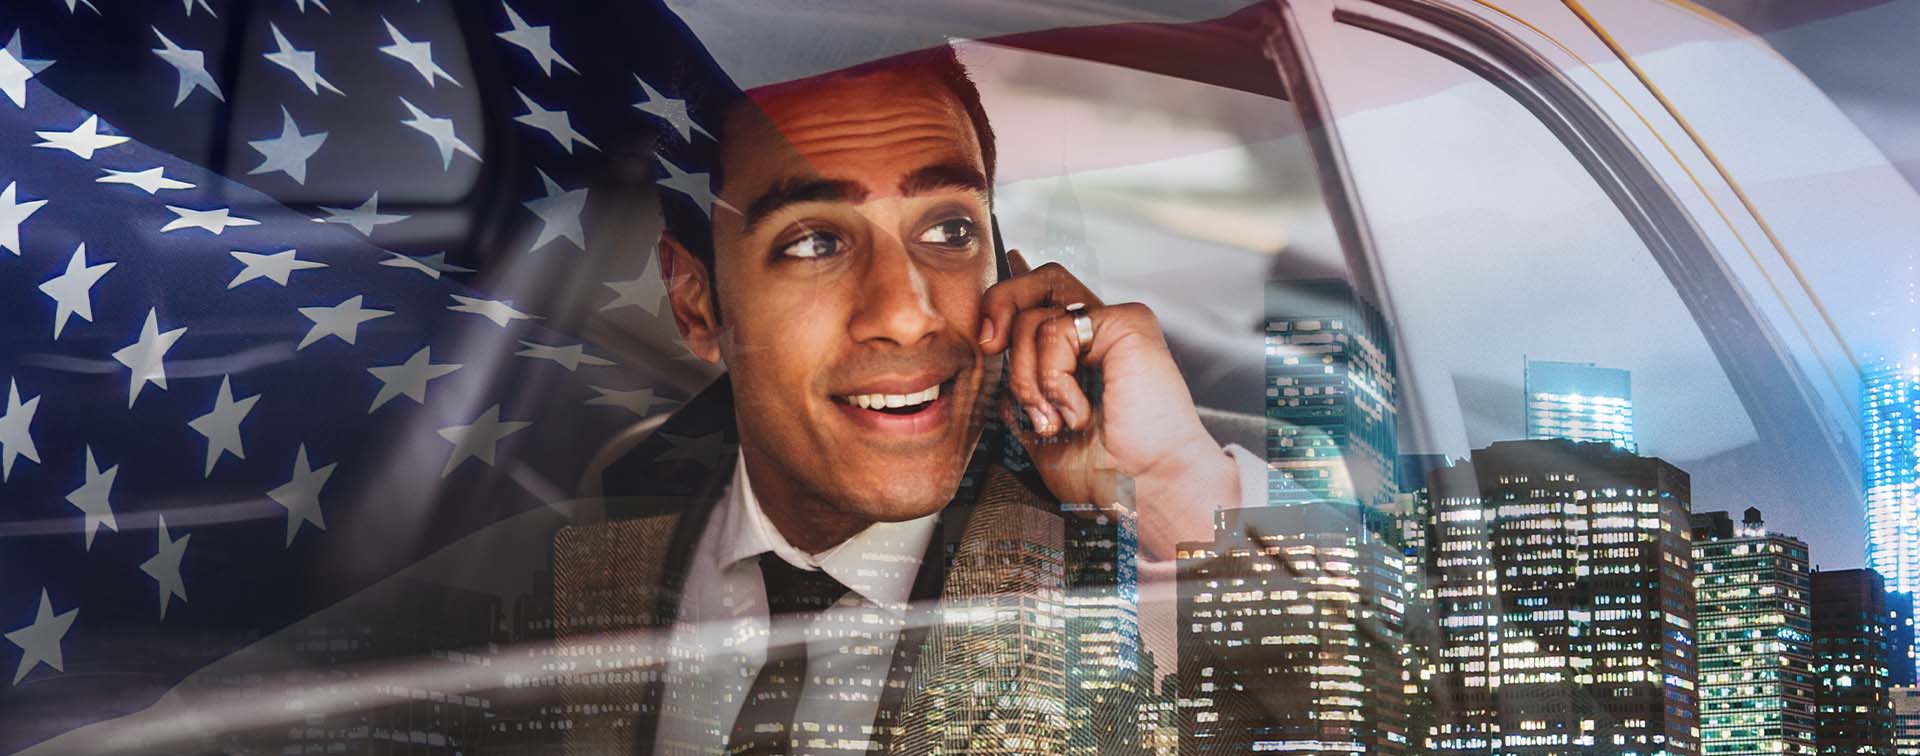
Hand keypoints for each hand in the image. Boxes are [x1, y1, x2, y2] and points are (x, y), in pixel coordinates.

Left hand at [979, 251, 1236, 552]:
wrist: (1144, 491)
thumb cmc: (1106, 474)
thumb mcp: (1038, 431)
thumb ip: (1019, 390)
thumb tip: (993, 353)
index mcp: (1082, 353)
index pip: (1041, 299)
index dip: (1006, 298)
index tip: (987, 336)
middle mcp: (1099, 332)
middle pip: (1037, 282)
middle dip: (999, 307)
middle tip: (989, 347)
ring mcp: (1114, 325)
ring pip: (1034, 317)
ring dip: (1028, 378)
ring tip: (1055, 420)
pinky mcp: (1126, 323)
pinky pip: (1057, 330)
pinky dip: (1053, 378)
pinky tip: (1079, 412)